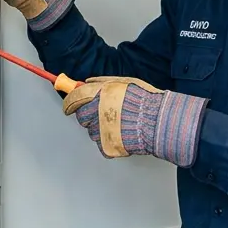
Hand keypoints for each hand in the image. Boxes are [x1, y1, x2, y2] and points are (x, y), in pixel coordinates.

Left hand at [61, 76, 207, 166]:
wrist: (159, 122)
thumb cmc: (145, 101)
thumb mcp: (125, 82)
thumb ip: (103, 81)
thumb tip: (87, 81)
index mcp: (99, 94)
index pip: (74, 98)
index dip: (69, 102)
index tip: (68, 105)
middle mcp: (97, 112)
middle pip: (81, 117)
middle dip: (88, 115)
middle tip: (102, 114)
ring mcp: (101, 131)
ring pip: (92, 132)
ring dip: (100, 128)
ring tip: (119, 124)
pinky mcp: (107, 146)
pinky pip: (102, 144)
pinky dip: (109, 141)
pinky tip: (122, 134)